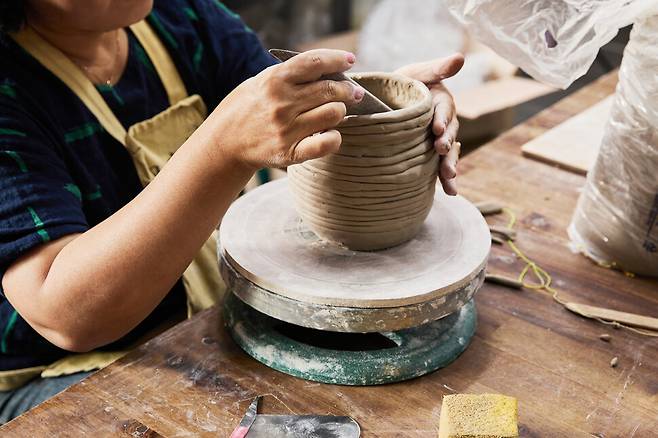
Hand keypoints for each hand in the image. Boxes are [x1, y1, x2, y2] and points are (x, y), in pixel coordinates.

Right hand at [209, 49, 363, 171]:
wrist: (225, 142)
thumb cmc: (248, 108)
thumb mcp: (261, 81)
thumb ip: (291, 75)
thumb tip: (330, 71)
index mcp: (274, 80)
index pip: (315, 62)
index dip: (336, 59)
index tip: (349, 60)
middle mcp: (282, 103)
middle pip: (330, 89)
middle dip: (347, 89)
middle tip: (353, 93)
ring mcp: (286, 129)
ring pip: (334, 113)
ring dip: (340, 111)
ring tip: (335, 112)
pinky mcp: (290, 152)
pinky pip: (327, 143)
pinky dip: (335, 137)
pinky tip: (330, 134)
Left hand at [395, 54, 463, 194]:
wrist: (385, 105)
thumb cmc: (403, 85)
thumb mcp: (417, 73)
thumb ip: (437, 68)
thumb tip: (461, 57)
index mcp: (442, 103)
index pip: (445, 110)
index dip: (443, 119)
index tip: (438, 128)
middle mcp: (445, 123)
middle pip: (449, 135)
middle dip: (446, 145)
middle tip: (441, 151)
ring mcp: (439, 141)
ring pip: (448, 154)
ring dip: (449, 165)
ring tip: (449, 177)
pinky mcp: (431, 156)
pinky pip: (440, 168)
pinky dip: (445, 180)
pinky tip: (450, 192)